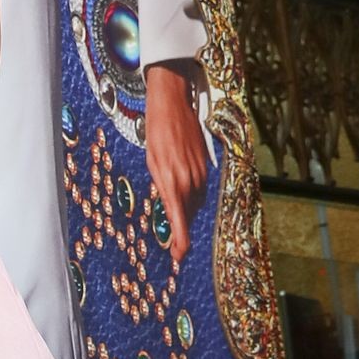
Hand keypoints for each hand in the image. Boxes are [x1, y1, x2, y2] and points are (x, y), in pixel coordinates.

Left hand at [144, 64, 208, 262]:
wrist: (173, 103)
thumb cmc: (156, 131)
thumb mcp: (152, 160)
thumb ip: (162, 185)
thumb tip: (169, 203)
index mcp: (172, 181)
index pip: (179, 220)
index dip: (180, 241)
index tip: (178, 255)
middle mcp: (190, 180)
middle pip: (188, 214)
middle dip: (181, 227)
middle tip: (174, 242)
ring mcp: (201, 173)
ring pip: (195, 202)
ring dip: (186, 209)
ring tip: (175, 211)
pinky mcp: (206, 165)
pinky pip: (200, 188)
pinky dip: (191, 194)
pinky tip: (182, 188)